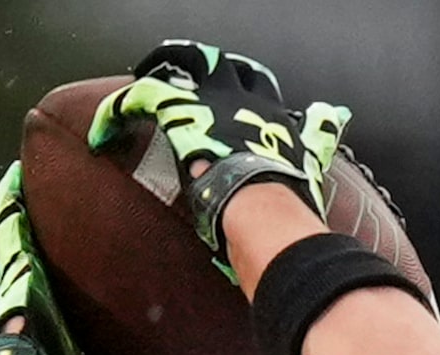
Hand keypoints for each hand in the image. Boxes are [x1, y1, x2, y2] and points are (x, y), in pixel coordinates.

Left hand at [90, 42, 349, 276]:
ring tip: (143, 78)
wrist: (266, 206)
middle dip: (201, 65)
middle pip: (220, 64)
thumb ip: (322, 135)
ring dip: (162, 68)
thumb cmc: (288, 195)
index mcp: (272, 110)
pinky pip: (140, 99)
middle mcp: (241, 97)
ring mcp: (209, 101)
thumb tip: (337, 115)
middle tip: (182, 75)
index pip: (256, 85)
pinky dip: (117, 113)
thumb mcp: (311, 159)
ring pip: (182, 63)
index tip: (231, 94)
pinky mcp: (178, 113)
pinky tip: (103, 128)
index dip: (242, 85)